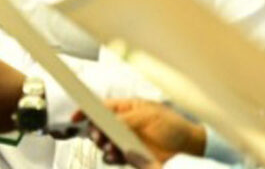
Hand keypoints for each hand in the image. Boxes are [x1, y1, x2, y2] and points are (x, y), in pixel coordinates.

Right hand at [75, 99, 202, 165]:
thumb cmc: (172, 125)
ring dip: (103, 145)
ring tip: (110, 147)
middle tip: (99, 136)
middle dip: (95, 131)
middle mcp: (123, 124)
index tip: (76, 117)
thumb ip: (127, 119)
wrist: (188, 148)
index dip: (87, 110)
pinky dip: (111, 157)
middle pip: (99, 126)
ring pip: (104, 143)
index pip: (102, 107)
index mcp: (127, 109)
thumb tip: (109, 121)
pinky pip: (113, 157)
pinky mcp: (130, 156)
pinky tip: (116, 156)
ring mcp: (126, 140)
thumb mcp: (149, 116)